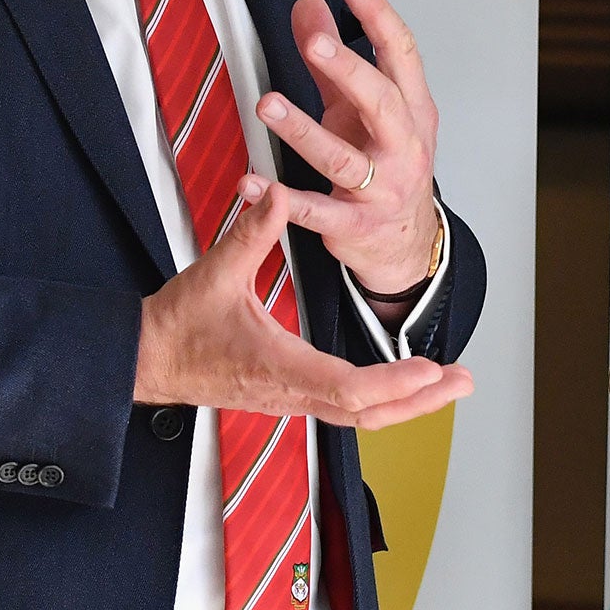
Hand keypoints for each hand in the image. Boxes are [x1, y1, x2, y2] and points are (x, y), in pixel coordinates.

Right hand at [135, 181, 472, 428]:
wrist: (147, 360)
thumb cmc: (178, 325)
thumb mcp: (215, 273)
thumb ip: (250, 233)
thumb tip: (275, 192)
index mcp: (279, 367)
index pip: (349, 389)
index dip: (394, 381)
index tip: (430, 367)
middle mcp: (292, 393)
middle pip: (370, 414)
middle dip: (420, 399)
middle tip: (462, 379)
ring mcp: (292, 400)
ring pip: (361, 417)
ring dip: (408, 402)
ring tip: (447, 383)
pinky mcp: (290, 397)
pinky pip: (346, 410)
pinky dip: (383, 401)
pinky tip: (403, 386)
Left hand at [256, 0, 441, 296]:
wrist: (406, 243)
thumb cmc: (387, 167)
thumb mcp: (359, 109)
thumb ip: (332, 59)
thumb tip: (309, 5)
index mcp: (411, 109)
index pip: (401, 54)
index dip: (379, 16)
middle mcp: (403, 146)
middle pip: (382, 101)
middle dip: (349, 70)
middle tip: (313, 44)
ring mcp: (381, 188)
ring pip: (343, 159)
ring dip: (303, 131)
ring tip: (267, 105)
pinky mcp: (353, 225)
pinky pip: (315, 211)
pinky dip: (281, 199)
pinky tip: (251, 183)